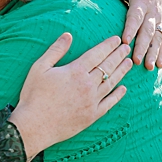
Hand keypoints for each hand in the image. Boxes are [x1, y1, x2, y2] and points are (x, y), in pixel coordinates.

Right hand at [8, 33, 131, 159]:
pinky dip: (118, 94)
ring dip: (121, 71)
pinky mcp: (93, 114)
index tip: (117, 39)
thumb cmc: (33, 96)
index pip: (97, 54)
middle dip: (118, 55)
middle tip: (127, 47)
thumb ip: (55, 51)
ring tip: (128, 63)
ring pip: (111, 82)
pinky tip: (123, 88)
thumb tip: (68, 35)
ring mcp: (92, 100)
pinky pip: (110, 102)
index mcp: (75, 71)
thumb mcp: (39, 69)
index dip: (108, 46)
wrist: (34, 125)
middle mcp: (88, 84)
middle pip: (107, 66)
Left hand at [84, 0, 161, 68]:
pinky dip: (161, 51)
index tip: (125, 41)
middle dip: (142, 46)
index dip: (132, 28)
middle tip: (135, 60)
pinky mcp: (160, 21)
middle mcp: (152, 9)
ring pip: (157, 37)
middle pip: (148, 30)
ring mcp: (158, 16)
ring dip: (153, 52)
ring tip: (148, 67)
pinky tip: (158, 65)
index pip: (136, 15)